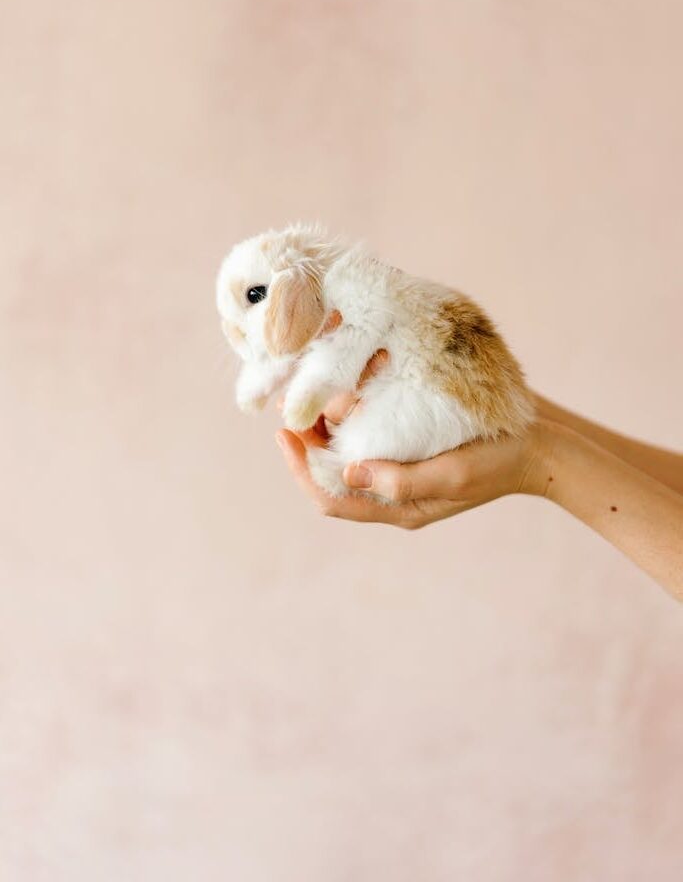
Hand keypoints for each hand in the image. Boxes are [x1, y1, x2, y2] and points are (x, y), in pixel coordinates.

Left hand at [276, 350, 547, 527]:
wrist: (537, 446)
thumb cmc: (496, 462)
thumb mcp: (452, 475)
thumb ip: (401, 480)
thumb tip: (348, 472)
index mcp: (396, 508)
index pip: (330, 498)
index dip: (300, 468)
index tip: (284, 432)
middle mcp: (392, 492)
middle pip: (331, 473)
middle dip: (306, 441)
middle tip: (290, 403)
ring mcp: (401, 469)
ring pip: (346, 451)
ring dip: (326, 425)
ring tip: (313, 390)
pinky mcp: (411, 446)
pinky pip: (369, 434)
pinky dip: (352, 414)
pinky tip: (349, 387)